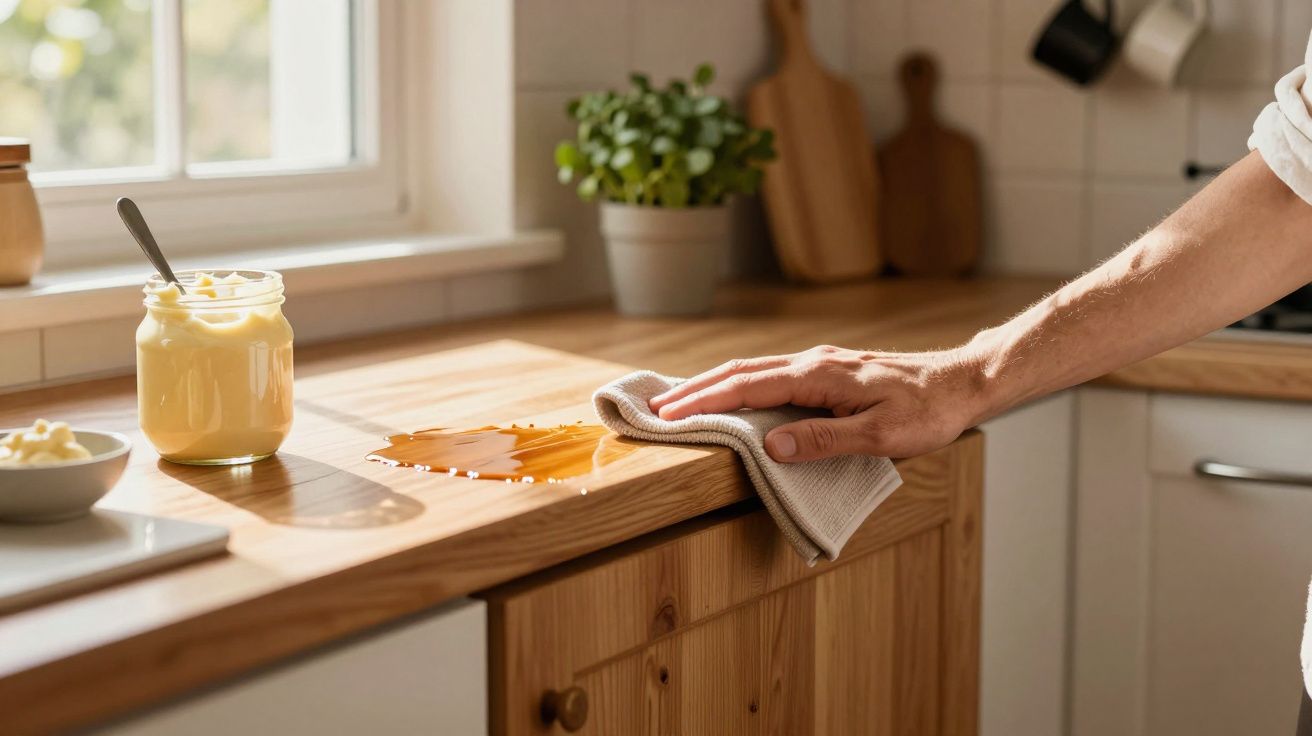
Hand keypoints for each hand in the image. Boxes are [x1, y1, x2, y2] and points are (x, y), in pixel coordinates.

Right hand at [648, 345, 987, 461]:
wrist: (962, 383)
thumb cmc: (927, 412)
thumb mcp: (881, 434)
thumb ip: (825, 439)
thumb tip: (771, 446)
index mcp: (819, 375)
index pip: (748, 386)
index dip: (705, 401)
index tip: (669, 414)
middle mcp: (813, 362)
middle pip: (740, 371)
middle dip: (695, 389)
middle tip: (656, 407)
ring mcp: (819, 364)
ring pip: (753, 370)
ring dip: (714, 384)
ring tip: (681, 400)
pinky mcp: (827, 371)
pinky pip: (770, 375)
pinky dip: (739, 384)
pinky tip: (733, 397)